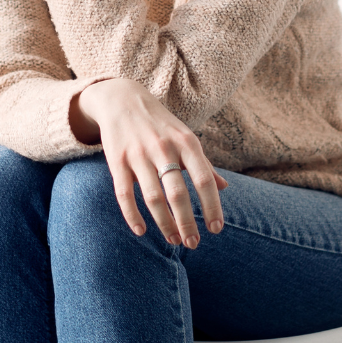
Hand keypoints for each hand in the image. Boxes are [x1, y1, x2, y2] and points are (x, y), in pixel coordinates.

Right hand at [71, 78, 228, 247]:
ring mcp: (138, 155)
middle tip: (193, 243)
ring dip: (164, 223)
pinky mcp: (117, 161)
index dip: (211, 206)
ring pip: (153, 197)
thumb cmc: (161, 124)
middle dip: (187, 222)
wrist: (122, 99)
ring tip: (174, 240)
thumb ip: (203, 164)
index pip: (204, 179)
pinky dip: (133, 216)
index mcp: (186, 142)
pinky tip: (141, 232)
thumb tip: (224, 188)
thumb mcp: (185, 138)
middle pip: (177, 193)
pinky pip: (124, 194)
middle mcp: (163, 148)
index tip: (216, 229)